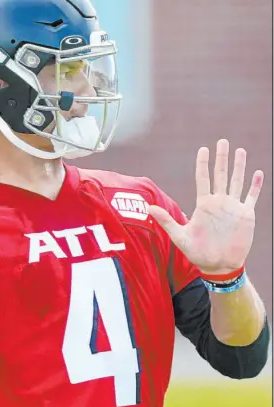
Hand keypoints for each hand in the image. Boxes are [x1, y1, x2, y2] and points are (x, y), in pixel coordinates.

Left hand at [149, 139, 263, 274]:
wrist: (218, 265)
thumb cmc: (197, 252)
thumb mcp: (179, 236)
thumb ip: (167, 220)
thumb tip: (149, 207)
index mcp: (204, 204)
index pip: (203, 178)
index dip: (203, 164)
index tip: (203, 149)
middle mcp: (219, 202)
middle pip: (221, 175)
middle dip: (222, 158)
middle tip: (222, 141)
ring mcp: (233, 207)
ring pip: (236, 181)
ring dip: (239, 167)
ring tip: (240, 150)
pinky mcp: (245, 215)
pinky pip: (251, 197)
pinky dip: (254, 186)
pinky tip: (257, 173)